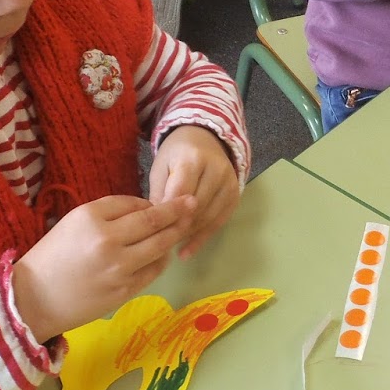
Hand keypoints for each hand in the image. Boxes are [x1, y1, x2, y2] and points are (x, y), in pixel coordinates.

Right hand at [11, 194, 194, 341]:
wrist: (34, 299)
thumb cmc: (52, 256)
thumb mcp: (74, 222)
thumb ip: (109, 211)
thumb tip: (146, 209)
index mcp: (92, 219)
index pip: (135, 204)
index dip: (155, 202)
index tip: (169, 199)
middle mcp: (109, 241)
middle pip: (154, 223)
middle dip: (178, 211)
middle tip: (193, 203)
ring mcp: (119, 269)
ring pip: (160, 246)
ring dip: (175, 234)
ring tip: (185, 225)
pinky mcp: (125, 291)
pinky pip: (153, 270)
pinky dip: (162, 259)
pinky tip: (164, 253)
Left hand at [148, 126, 240, 259]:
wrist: (206, 138)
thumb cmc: (177, 154)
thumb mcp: (161, 167)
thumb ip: (159, 193)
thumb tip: (156, 224)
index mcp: (193, 158)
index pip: (181, 191)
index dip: (169, 213)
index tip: (154, 232)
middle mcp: (216, 170)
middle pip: (197, 207)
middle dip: (177, 227)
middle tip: (158, 245)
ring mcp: (229, 183)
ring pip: (208, 217)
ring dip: (189, 235)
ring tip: (170, 249)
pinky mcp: (235, 195)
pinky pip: (220, 221)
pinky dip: (203, 238)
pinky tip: (187, 251)